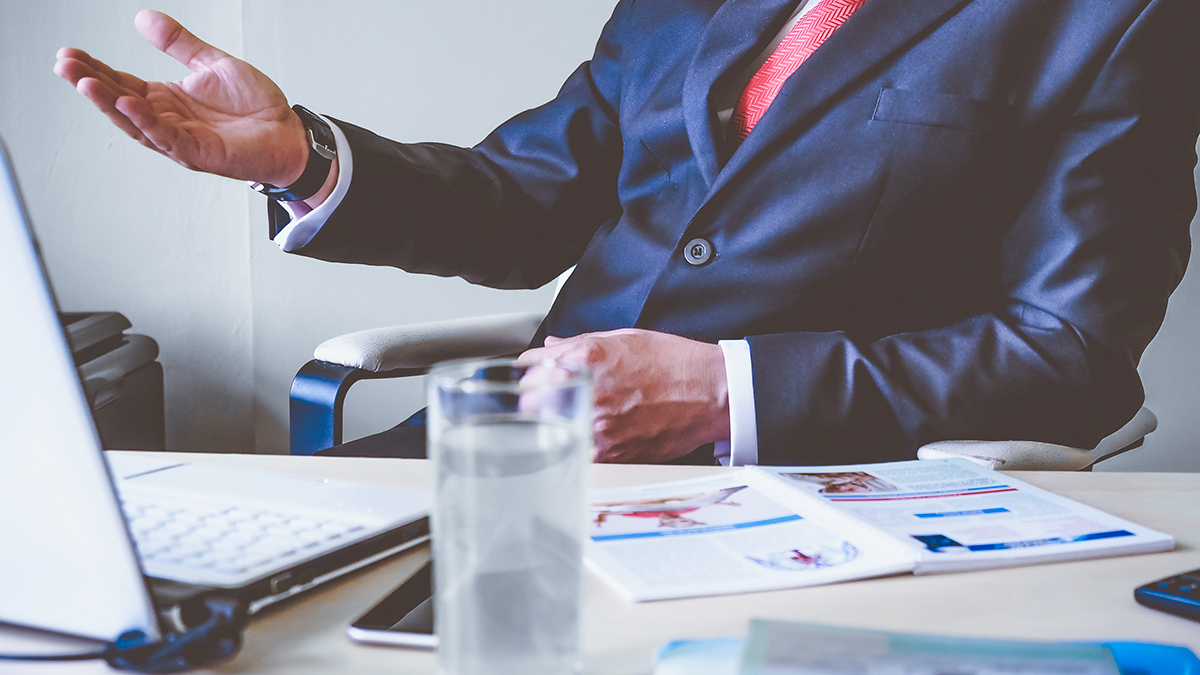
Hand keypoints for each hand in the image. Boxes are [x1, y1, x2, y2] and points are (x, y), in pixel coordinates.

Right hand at [54, 10, 308, 187]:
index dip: (95, 69)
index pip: (121, 83)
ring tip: (85, 83)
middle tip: (64, 65)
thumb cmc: (255, 107)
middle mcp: (167, 121)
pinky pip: (168, 138)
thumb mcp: (213, 63)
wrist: (288, 132)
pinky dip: (148, 122)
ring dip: (109, 104)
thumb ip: (179, 44)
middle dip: (91, 84)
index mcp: (167, 100)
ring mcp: (181, 139)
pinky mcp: (200, 153)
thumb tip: (144, 18)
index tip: (68, 54)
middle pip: (120, 103)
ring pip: (136, 123)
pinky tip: (130, 104)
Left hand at [519, 329, 730, 462]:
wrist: (712, 393)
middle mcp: (589, 392)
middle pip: (531, 403)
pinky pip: (577, 452)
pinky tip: (588, 436)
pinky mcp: (613, 453)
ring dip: (553, 426)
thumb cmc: (675, 364)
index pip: (532, 367)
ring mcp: (599, 426)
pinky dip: (576, 446)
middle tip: (542, 401)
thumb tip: (552, 347)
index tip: (532, 376)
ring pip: (550, 432)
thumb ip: (581, 343)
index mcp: (588, 358)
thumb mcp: (626, 338)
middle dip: (533, 400)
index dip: (530, 372)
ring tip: (568, 419)